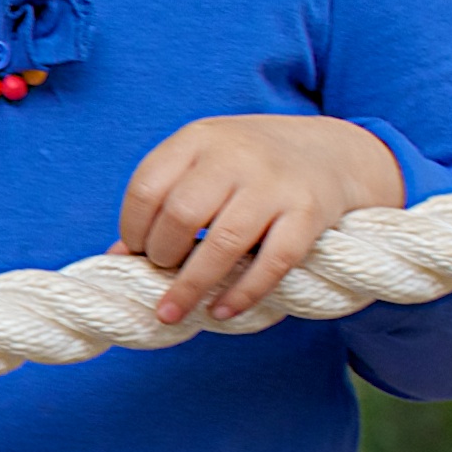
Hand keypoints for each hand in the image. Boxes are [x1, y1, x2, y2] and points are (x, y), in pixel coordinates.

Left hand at [122, 113, 408, 324]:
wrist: (334, 152)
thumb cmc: (250, 166)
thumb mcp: (204, 163)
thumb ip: (163, 200)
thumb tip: (117, 257)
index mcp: (200, 138)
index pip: (147, 188)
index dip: (133, 230)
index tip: (137, 253)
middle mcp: (236, 156)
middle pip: (180, 216)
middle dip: (162, 256)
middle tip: (163, 272)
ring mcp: (275, 184)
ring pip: (223, 243)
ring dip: (191, 286)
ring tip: (172, 312)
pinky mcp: (309, 213)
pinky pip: (272, 262)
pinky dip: (243, 294)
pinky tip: (221, 312)